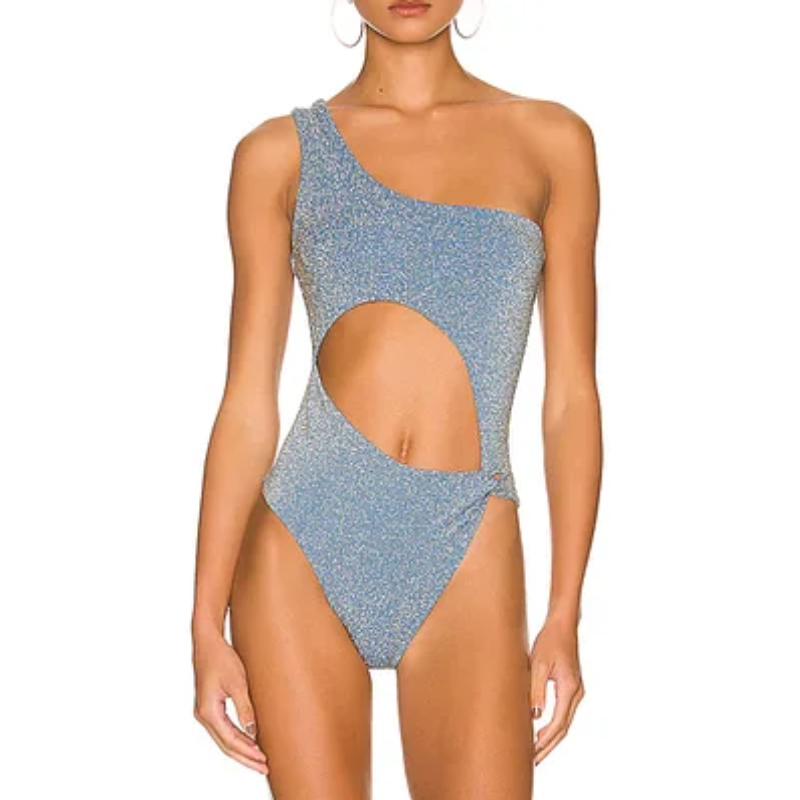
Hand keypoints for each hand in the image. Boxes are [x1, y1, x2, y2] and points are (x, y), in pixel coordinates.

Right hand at [192, 628, 268, 774]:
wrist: (208, 643)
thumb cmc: (222, 658)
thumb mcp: (238, 682)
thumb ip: (245, 707)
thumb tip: (253, 731)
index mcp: (208, 712)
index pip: (230, 740)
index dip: (248, 752)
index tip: (264, 760)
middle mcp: (204, 715)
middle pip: (226, 745)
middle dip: (246, 757)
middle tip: (265, 767)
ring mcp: (205, 712)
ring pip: (224, 739)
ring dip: (242, 749)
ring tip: (260, 758)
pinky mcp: (210, 707)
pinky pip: (224, 729)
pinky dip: (237, 737)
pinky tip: (250, 740)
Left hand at [529, 615, 584, 764]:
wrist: (562, 625)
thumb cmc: (549, 641)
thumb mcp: (538, 663)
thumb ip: (536, 689)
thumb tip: (535, 716)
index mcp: (570, 689)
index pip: (558, 724)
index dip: (545, 741)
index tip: (532, 753)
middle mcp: (576, 693)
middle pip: (563, 728)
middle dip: (548, 746)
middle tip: (532, 762)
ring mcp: (576, 691)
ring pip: (564, 722)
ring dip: (550, 738)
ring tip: (534, 752)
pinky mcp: (571, 687)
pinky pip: (563, 713)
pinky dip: (553, 726)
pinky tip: (540, 731)